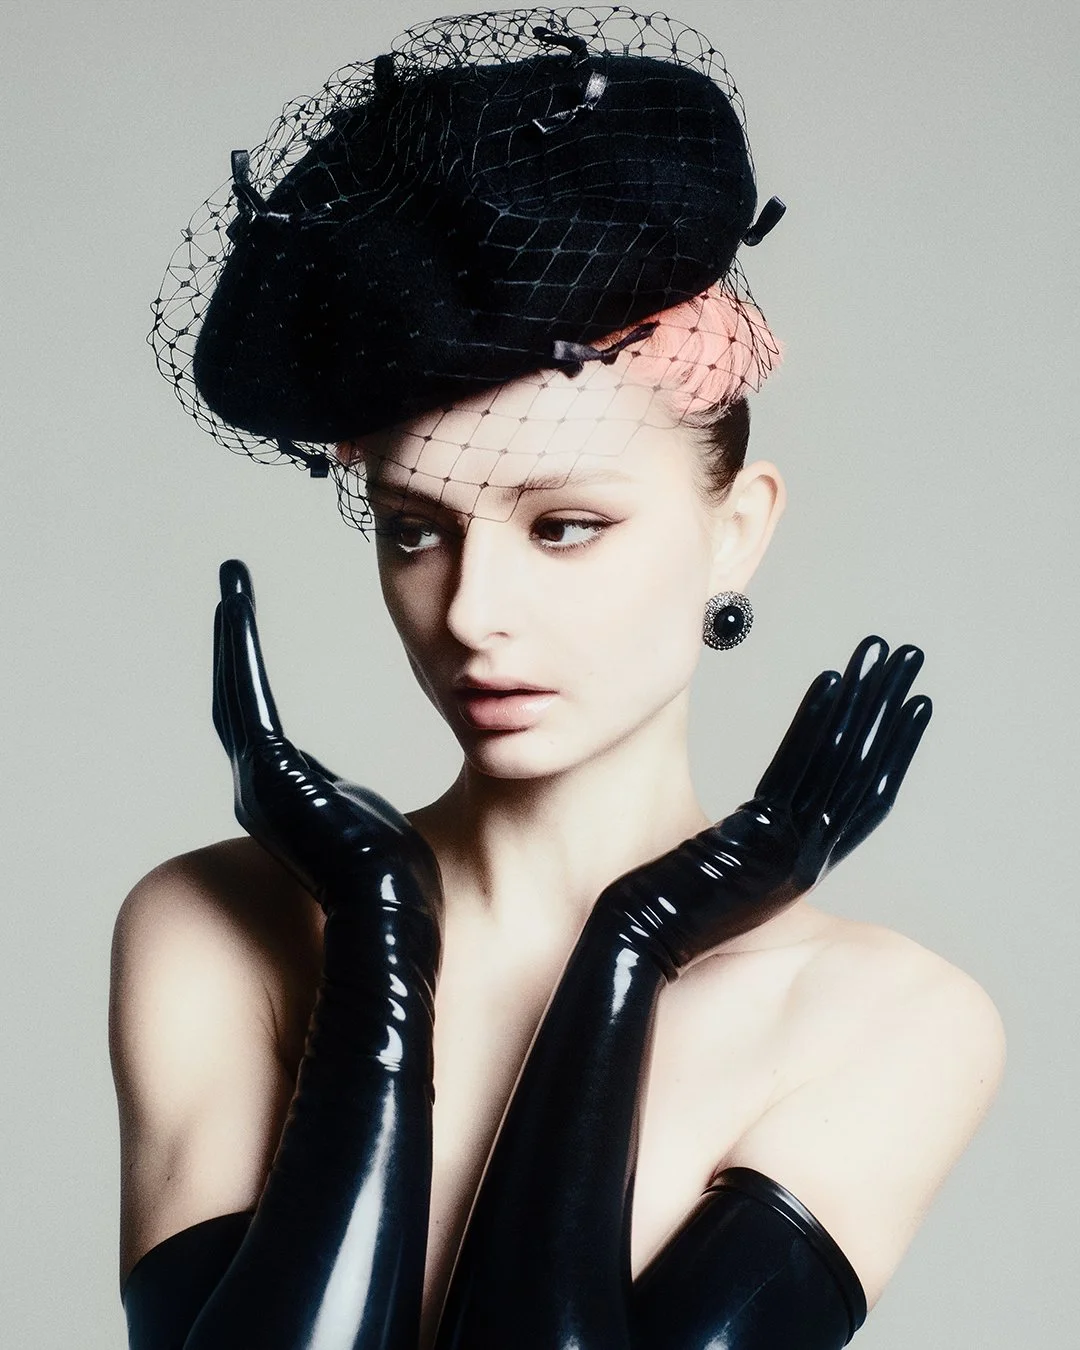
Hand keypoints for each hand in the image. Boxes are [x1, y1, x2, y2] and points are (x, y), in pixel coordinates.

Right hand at [213, 559, 442, 920]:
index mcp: (286, 797)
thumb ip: (345, 806)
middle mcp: (259, 789)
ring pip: (235, 694)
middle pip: (234, 701)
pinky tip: (237, 609)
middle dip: (232, 644)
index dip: (249, 673)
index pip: (257, 721)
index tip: (249, 629)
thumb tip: (350, 804)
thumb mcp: (365, 826)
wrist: (393, 913)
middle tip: (230, 590)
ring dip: (233, 639)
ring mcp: (258, 783)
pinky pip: (247, 699)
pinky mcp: (268, 776)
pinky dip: (240, 652)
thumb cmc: (394, 884)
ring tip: (232, 589)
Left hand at [596, 636, 931, 974]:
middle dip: (888, 705)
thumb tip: (747, 812)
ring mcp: (792, 849)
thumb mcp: (719, 861)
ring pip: (840, 762)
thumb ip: (743, 834)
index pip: (863, 790)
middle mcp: (808, 852)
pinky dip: (814, 724)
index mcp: (802, 858)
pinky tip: (830, 677)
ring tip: (885, 651)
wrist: (640, 939)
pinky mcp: (766, 844)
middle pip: (862, 764)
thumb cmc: (665, 904)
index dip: (893, 744)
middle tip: (909, 652)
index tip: (909, 699)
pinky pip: (794, 772)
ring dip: (866, 701)